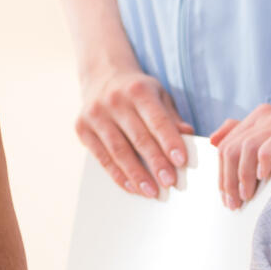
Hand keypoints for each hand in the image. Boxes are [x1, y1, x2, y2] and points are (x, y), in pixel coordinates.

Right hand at [75, 63, 191, 198]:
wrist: (102, 77)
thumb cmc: (138, 92)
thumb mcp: (159, 96)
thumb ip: (172, 118)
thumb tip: (188, 136)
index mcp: (138, 90)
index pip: (157, 120)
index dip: (169, 141)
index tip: (181, 162)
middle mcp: (114, 101)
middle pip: (138, 138)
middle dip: (155, 163)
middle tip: (169, 183)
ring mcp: (95, 114)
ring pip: (118, 151)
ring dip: (136, 175)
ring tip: (151, 192)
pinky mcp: (82, 128)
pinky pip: (102, 157)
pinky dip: (118, 175)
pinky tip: (132, 187)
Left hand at [208, 104, 270, 209]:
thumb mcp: (268, 142)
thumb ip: (241, 137)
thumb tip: (213, 140)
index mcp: (259, 116)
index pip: (227, 144)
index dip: (222, 173)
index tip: (225, 197)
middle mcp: (267, 114)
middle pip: (232, 148)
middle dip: (228, 180)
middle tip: (232, 203)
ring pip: (246, 149)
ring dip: (243, 178)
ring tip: (246, 197)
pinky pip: (266, 148)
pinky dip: (262, 164)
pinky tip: (263, 178)